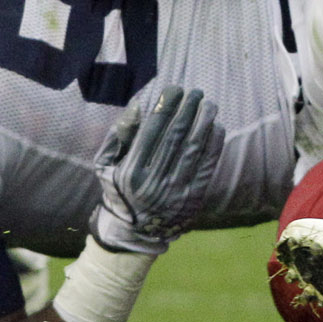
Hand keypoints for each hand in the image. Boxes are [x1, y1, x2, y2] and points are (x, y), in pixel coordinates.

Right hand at [89, 86, 222, 254]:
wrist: (134, 232)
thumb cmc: (118, 190)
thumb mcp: (106, 164)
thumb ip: (119, 135)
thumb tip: (137, 105)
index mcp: (131, 170)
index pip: (153, 130)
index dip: (166, 106)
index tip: (175, 89)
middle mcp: (154, 181)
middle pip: (176, 136)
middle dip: (188, 110)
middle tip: (196, 92)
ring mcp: (175, 191)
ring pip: (194, 149)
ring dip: (204, 123)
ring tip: (209, 105)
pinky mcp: (192, 198)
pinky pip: (206, 166)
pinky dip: (214, 146)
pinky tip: (216, 128)